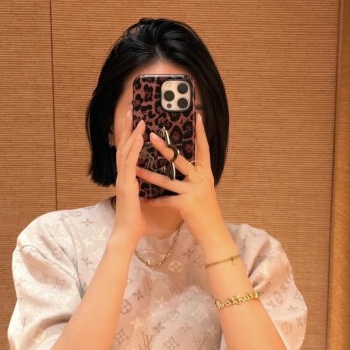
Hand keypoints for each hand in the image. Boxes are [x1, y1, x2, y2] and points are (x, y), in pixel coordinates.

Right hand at [111, 109, 146, 248]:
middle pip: (122, 146)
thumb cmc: (135, 220)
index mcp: (127, 178)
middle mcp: (123, 175)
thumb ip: (143, 188)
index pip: (127, 152)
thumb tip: (151, 182)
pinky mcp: (126, 184)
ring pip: (125, 151)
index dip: (129, 136)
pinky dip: (134, 148)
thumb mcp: (141, 199)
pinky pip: (130, 162)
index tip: (133, 121)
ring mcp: (123, 179)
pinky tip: (140, 137)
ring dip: (132, 133)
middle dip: (126, 128)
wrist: (127, 233)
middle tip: (130, 110)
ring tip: (138, 118)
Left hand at [135, 113, 226, 244]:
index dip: (201, 133)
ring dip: (149, 175)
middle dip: (164, 148)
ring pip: (167, 180)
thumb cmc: (206, 212)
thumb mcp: (204, 191)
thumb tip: (186, 165)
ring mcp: (194, 191)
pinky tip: (143, 201)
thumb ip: (196, 178)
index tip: (197, 116)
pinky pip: (166, 201)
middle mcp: (202, 179)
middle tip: (150, 135)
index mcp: (206, 174)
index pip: (204, 149)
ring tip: (135, 168)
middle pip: (180, 160)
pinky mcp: (186, 204)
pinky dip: (154, 202)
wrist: (213, 232)